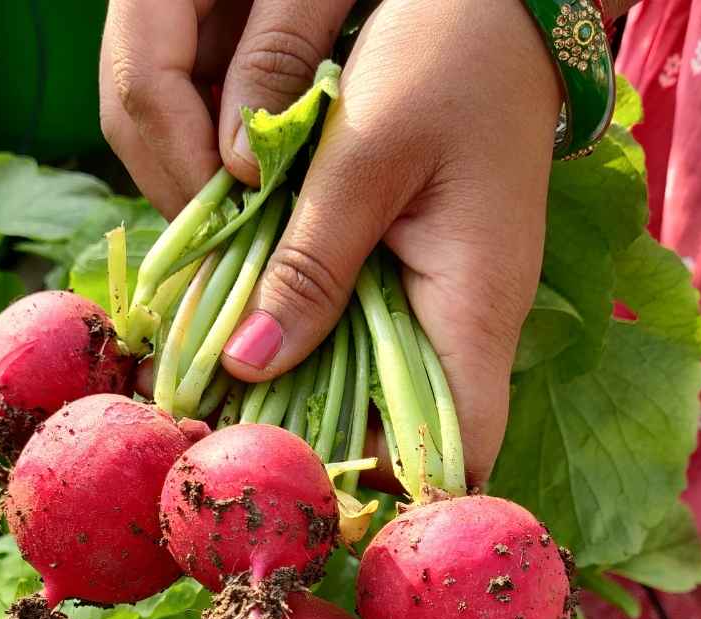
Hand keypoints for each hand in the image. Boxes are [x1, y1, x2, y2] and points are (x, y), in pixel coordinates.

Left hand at [102, 0, 560, 484]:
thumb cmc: (451, 52)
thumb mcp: (366, 153)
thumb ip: (308, 266)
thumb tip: (249, 365)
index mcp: (475, 307)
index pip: (455, 450)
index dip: (388, 485)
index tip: (302, 484)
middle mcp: (469, 322)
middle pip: (403, 432)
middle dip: (322, 445)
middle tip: (231, 442)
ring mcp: (446, 302)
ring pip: (379, 388)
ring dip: (309, 396)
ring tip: (226, 403)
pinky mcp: (421, 276)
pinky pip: (368, 336)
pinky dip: (314, 343)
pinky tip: (255, 337)